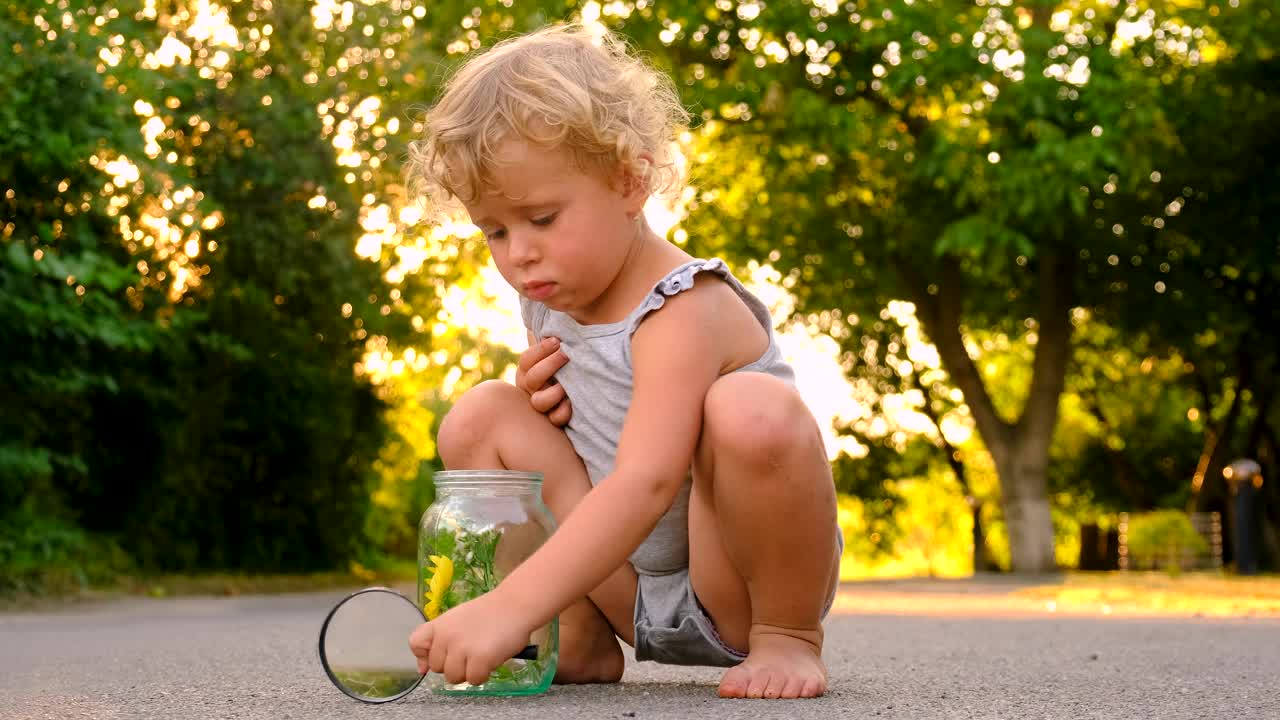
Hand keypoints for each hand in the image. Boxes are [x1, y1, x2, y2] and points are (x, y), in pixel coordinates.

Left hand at [408, 591, 534, 685]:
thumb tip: (422, 669)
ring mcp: (462, 648)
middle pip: (437, 667)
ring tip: (482, 655)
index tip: (441, 655)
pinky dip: (484, 674)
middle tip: (472, 651)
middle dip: (454, 664)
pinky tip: (491, 659)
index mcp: (440, 624)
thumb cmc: (490, 612)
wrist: (516, 605)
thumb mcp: (458, 620)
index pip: (416, 644)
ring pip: (453, 677)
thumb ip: (441, 640)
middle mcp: (446, 637)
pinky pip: (473, 680)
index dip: (425, 655)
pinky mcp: (479, 660)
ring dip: (468, 671)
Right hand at [515, 336, 571, 425]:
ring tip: (566, 386)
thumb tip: (544, 305)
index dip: (541, 350)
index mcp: (528, 370)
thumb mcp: (556, 349)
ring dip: (554, 392)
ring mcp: (541, 405)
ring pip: (539, 402)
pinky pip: (555, 419)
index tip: (558, 341)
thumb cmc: (565, 364)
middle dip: (550, 365)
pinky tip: (571, 405)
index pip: (527, 360)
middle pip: (533, 378)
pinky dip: (563, 412)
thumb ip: (552, 335)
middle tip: (567, 355)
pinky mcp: (554, 419)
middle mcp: (531, 388)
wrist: (574, 391)